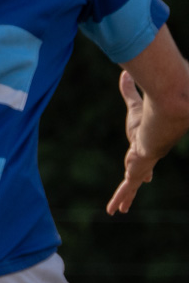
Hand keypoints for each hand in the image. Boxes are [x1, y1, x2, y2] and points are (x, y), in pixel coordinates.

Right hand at [108, 70, 157, 213]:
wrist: (167, 118)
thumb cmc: (156, 110)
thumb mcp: (135, 104)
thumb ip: (128, 90)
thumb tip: (123, 71)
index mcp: (149, 141)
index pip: (147, 150)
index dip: (145, 155)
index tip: (149, 161)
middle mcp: (147, 155)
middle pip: (142, 169)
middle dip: (141, 176)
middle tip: (144, 181)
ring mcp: (143, 165)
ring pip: (133, 184)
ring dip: (126, 196)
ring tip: (121, 210)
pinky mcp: (137, 171)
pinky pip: (126, 189)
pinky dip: (119, 200)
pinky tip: (114, 211)